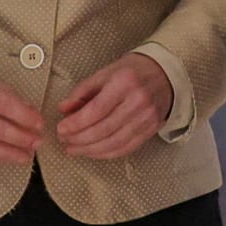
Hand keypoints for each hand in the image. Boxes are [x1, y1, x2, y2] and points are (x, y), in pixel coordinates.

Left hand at [56, 52, 172, 158]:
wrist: (164, 74)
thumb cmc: (133, 72)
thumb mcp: (104, 73)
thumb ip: (82, 91)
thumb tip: (64, 109)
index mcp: (124, 83)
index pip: (96, 110)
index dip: (76, 123)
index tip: (61, 128)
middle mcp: (137, 102)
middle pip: (104, 129)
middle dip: (79, 139)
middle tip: (64, 139)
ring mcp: (146, 118)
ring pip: (114, 143)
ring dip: (90, 150)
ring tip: (74, 148)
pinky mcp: (150, 130)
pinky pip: (126, 148)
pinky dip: (106, 153)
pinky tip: (93, 151)